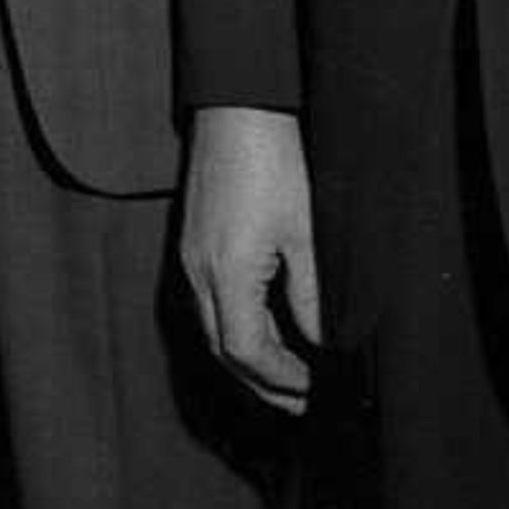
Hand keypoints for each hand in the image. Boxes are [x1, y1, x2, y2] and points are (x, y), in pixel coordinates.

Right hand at [179, 105, 319, 412]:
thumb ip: (311, 296)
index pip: (246, 352)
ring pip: (214, 330)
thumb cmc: (274, 160)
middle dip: (263, 382)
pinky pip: (210, 304)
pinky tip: (268, 330)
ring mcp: (190, 258)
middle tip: (305, 400)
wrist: (236, 108)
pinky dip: (239, 330)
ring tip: (290, 375)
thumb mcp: (308, 232)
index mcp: (226, 271)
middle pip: (223, 350)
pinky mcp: (193, 243)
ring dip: (250, 359)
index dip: (282, 380)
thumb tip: (319, 343)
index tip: (317, 389)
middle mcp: (197, 271)